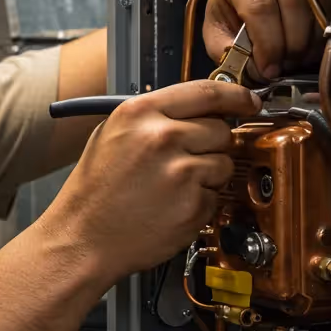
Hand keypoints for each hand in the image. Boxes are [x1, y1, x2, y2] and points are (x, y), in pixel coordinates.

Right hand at [37, 80, 261, 281]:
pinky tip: (172, 206)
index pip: (206, 91)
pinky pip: (216, 196)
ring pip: (223, 163)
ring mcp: (181, 172)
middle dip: (211, 144)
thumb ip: (154, 117)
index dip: (235, 95)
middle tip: (187, 160)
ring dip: (208, 175)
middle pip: (221, 129)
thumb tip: (194, 111)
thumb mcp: (112, 135)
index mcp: (141, 114)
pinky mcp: (193, 205)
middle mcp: (163, 138)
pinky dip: (201, 202)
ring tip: (172, 187)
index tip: (247, 101)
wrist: (83, 239)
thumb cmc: (94, 192)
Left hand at [202, 0, 330, 82]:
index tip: (270, 69)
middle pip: (293, 2)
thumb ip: (230, 53)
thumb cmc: (234, 19)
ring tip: (304, 54)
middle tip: (289, 64)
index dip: (269, 44)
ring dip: (316, 35)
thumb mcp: (219, 38)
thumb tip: (258, 69)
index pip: (260, 7)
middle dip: (293, 44)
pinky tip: (324, 33)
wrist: (249, 4)